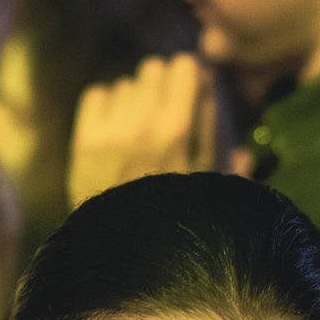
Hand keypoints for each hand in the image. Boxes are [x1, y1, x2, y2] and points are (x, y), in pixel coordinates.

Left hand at [68, 53, 219, 208]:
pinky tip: (113, 128)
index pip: (185, 67)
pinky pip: (97, 95)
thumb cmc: (176, 219)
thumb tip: (234, 130)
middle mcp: (144, 124)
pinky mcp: (84, 140)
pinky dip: (105, 106)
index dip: (188, 76)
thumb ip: (223, 151)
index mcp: (180, 131)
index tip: (188, 91)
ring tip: (137, 129)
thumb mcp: (211, 187)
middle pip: (153, 68)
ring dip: (133, 100)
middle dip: (160, 85)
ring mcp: (111, 131)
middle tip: (161, 109)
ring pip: (126, 84)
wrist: (122, 251)